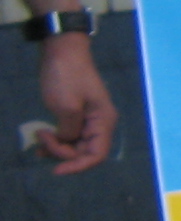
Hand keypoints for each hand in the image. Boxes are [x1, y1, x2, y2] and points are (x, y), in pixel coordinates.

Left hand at [32, 34, 114, 174]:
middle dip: (62, 153)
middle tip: (41, 139)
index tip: (55, 170)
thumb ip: (68, 131)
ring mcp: (88, 119)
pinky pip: (69, 134)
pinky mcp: (76, 114)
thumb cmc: (66, 77)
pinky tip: (41, 139)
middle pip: (84, 152)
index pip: (96, 155)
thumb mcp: (66, 107)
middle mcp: (99, 123)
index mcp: (103, 122)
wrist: (63, 50)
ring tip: (37, 141)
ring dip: (57, 148)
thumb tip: (66, 142)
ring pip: (75, 145)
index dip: (77, 166)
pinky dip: (56, 140)